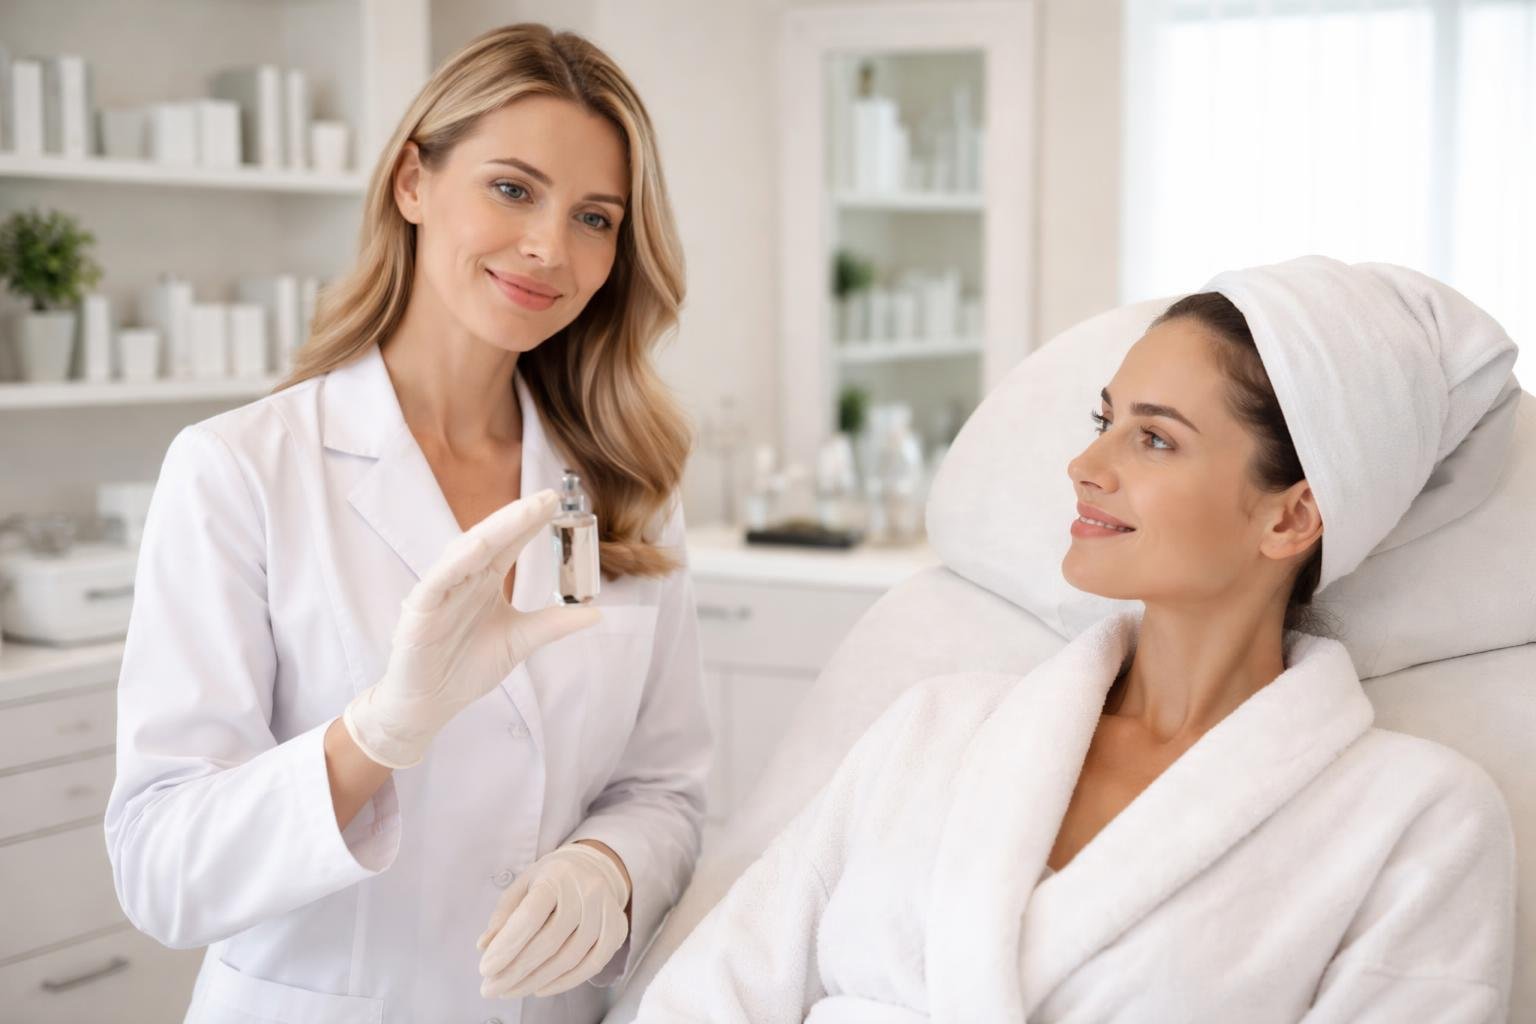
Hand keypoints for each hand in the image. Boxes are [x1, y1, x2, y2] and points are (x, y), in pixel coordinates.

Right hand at [342, 490, 599, 768]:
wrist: (431, 704)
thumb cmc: (467, 667)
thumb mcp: (520, 641)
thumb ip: (553, 623)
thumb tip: (596, 612)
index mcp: (485, 580)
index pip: (511, 543)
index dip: (531, 522)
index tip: (556, 502)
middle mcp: (464, 578)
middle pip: (492, 539)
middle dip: (518, 517)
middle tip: (548, 498)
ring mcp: (441, 591)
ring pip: (465, 552)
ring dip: (493, 530)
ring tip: (521, 513)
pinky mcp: (420, 610)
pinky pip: (437, 581)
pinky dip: (455, 563)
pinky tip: (476, 547)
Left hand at [477, 843, 630, 998]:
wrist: (594, 868)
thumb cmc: (551, 880)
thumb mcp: (523, 886)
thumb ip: (504, 915)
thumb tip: (485, 946)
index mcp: (556, 875)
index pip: (530, 916)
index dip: (507, 946)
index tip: (485, 970)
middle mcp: (586, 890)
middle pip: (549, 942)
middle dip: (516, 971)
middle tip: (491, 989)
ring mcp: (605, 910)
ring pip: (570, 958)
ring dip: (536, 981)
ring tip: (510, 991)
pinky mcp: (617, 929)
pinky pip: (592, 965)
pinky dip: (565, 982)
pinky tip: (540, 988)